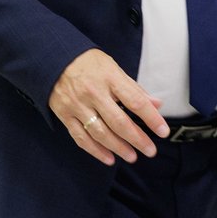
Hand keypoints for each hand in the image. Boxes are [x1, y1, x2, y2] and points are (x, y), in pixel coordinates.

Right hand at [48, 49, 167, 165]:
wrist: (53, 58)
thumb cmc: (89, 63)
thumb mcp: (114, 68)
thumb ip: (134, 88)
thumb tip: (156, 104)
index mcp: (109, 78)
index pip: (135, 101)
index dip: (151, 118)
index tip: (163, 131)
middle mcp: (93, 93)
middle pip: (119, 121)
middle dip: (137, 139)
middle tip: (150, 150)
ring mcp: (77, 105)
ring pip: (100, 133)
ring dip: (118, 148)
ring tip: (132, 156)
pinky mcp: (65, 115)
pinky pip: (81, 137)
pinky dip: (96, 151)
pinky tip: (109, 158)